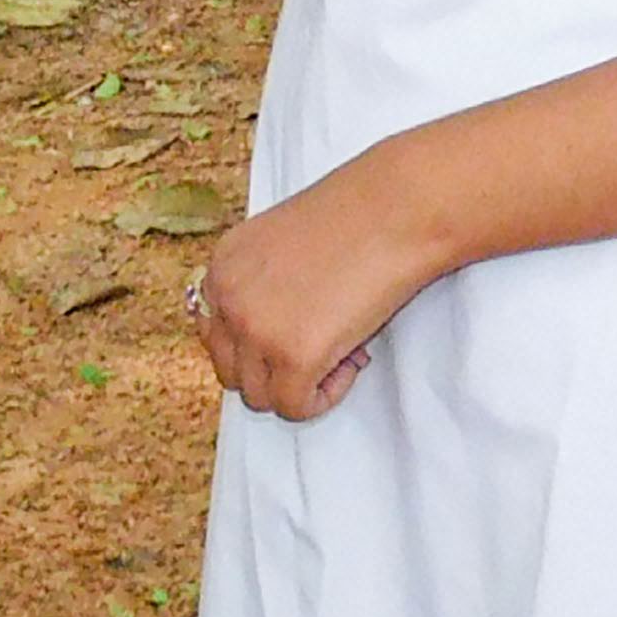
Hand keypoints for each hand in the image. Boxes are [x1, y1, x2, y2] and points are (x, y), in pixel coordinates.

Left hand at [187, 160, 444, 421]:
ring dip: (300, 384)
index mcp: (223, 266)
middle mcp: (227, 297)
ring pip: (260, 397)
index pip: (216, 335)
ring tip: (343, 348)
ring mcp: (254, 328)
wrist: (399, 208)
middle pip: (231, 371)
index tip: (296, 331)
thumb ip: (262, 285)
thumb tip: (272, 336)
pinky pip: (295, 407)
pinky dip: (326, 396)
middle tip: (323, 342)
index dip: (259, 343)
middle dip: (275, 369)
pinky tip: (353, 359)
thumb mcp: (285, 244)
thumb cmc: (359, 218)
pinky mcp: (292, 356)